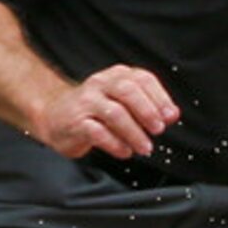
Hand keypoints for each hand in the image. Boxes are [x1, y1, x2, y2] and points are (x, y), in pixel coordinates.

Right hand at [32, 64, 178, 159]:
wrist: (55, 116)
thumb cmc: (95, 111)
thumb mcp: (122, 102)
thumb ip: (148, 105)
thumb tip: (172, 114)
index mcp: (117, 76)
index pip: (143, 79)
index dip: (160, 98)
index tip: (170, 116)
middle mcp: (100, 84)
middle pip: (128, 91)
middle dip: (147, 111)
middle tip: (158, 130)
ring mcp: (86, 102)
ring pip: (114, 113)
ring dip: (134, 133)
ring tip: (145, 147)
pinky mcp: (75, 122)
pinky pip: (97, 132)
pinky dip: (115, 144)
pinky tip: (125, 152)